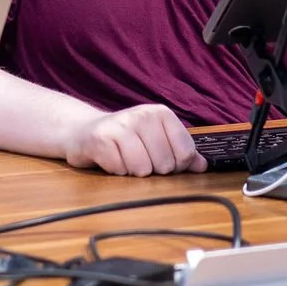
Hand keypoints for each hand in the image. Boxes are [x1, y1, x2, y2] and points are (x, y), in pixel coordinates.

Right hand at [64, 103, 206, 176]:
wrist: (83, 131)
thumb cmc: (125, 138)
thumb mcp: (156, 139)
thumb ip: (181, 151)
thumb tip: (203, 166)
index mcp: (161, 114)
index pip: (185, 153)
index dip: (175, 165)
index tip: (161, 158)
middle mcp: (142, 115)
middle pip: (165, 164)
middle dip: (152, 169)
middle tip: (138, 157)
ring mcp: (120, 125)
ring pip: (142, 170)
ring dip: (133, 172)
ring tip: (124, 158)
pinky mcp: (100, 139)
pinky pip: (120, 170)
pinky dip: (116, 170)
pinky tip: (110, 159)